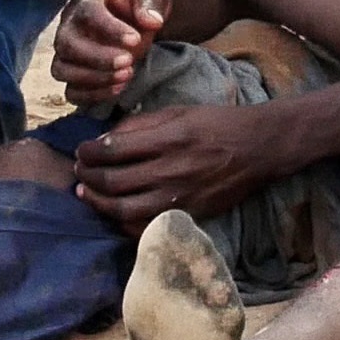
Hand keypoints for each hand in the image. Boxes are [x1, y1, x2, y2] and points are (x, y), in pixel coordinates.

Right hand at [53, 0, 173, 110]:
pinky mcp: (73, 69)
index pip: (87, 12)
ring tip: (127, 75)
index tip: (135, 39)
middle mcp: (69, 19)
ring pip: (61, 69)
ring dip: (93, 78)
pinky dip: (91, 94)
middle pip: (66, 43)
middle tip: (129, 61)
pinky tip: (118, 87)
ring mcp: (67, 46)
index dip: (109, 29)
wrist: (140, 13)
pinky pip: (70, 90)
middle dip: (97, 58)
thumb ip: (150, 4)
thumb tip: (152, 22)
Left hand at [70, 101, 283, 231]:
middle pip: (112, 182)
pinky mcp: (188, 215)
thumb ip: (141, 125)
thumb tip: (105, 139)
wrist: (259, 148)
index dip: (89, 152)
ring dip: (97, 202)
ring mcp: (179, 197)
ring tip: (87, 193)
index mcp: (169, 138)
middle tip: (80, 171)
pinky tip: (114, 212)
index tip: (82, 150)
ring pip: (122, 210)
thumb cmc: (217, 124)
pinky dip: (122, 222)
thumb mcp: (179, 111)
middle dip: (87, 176)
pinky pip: (144, 227)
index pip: (112, 150)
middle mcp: (171, 170)